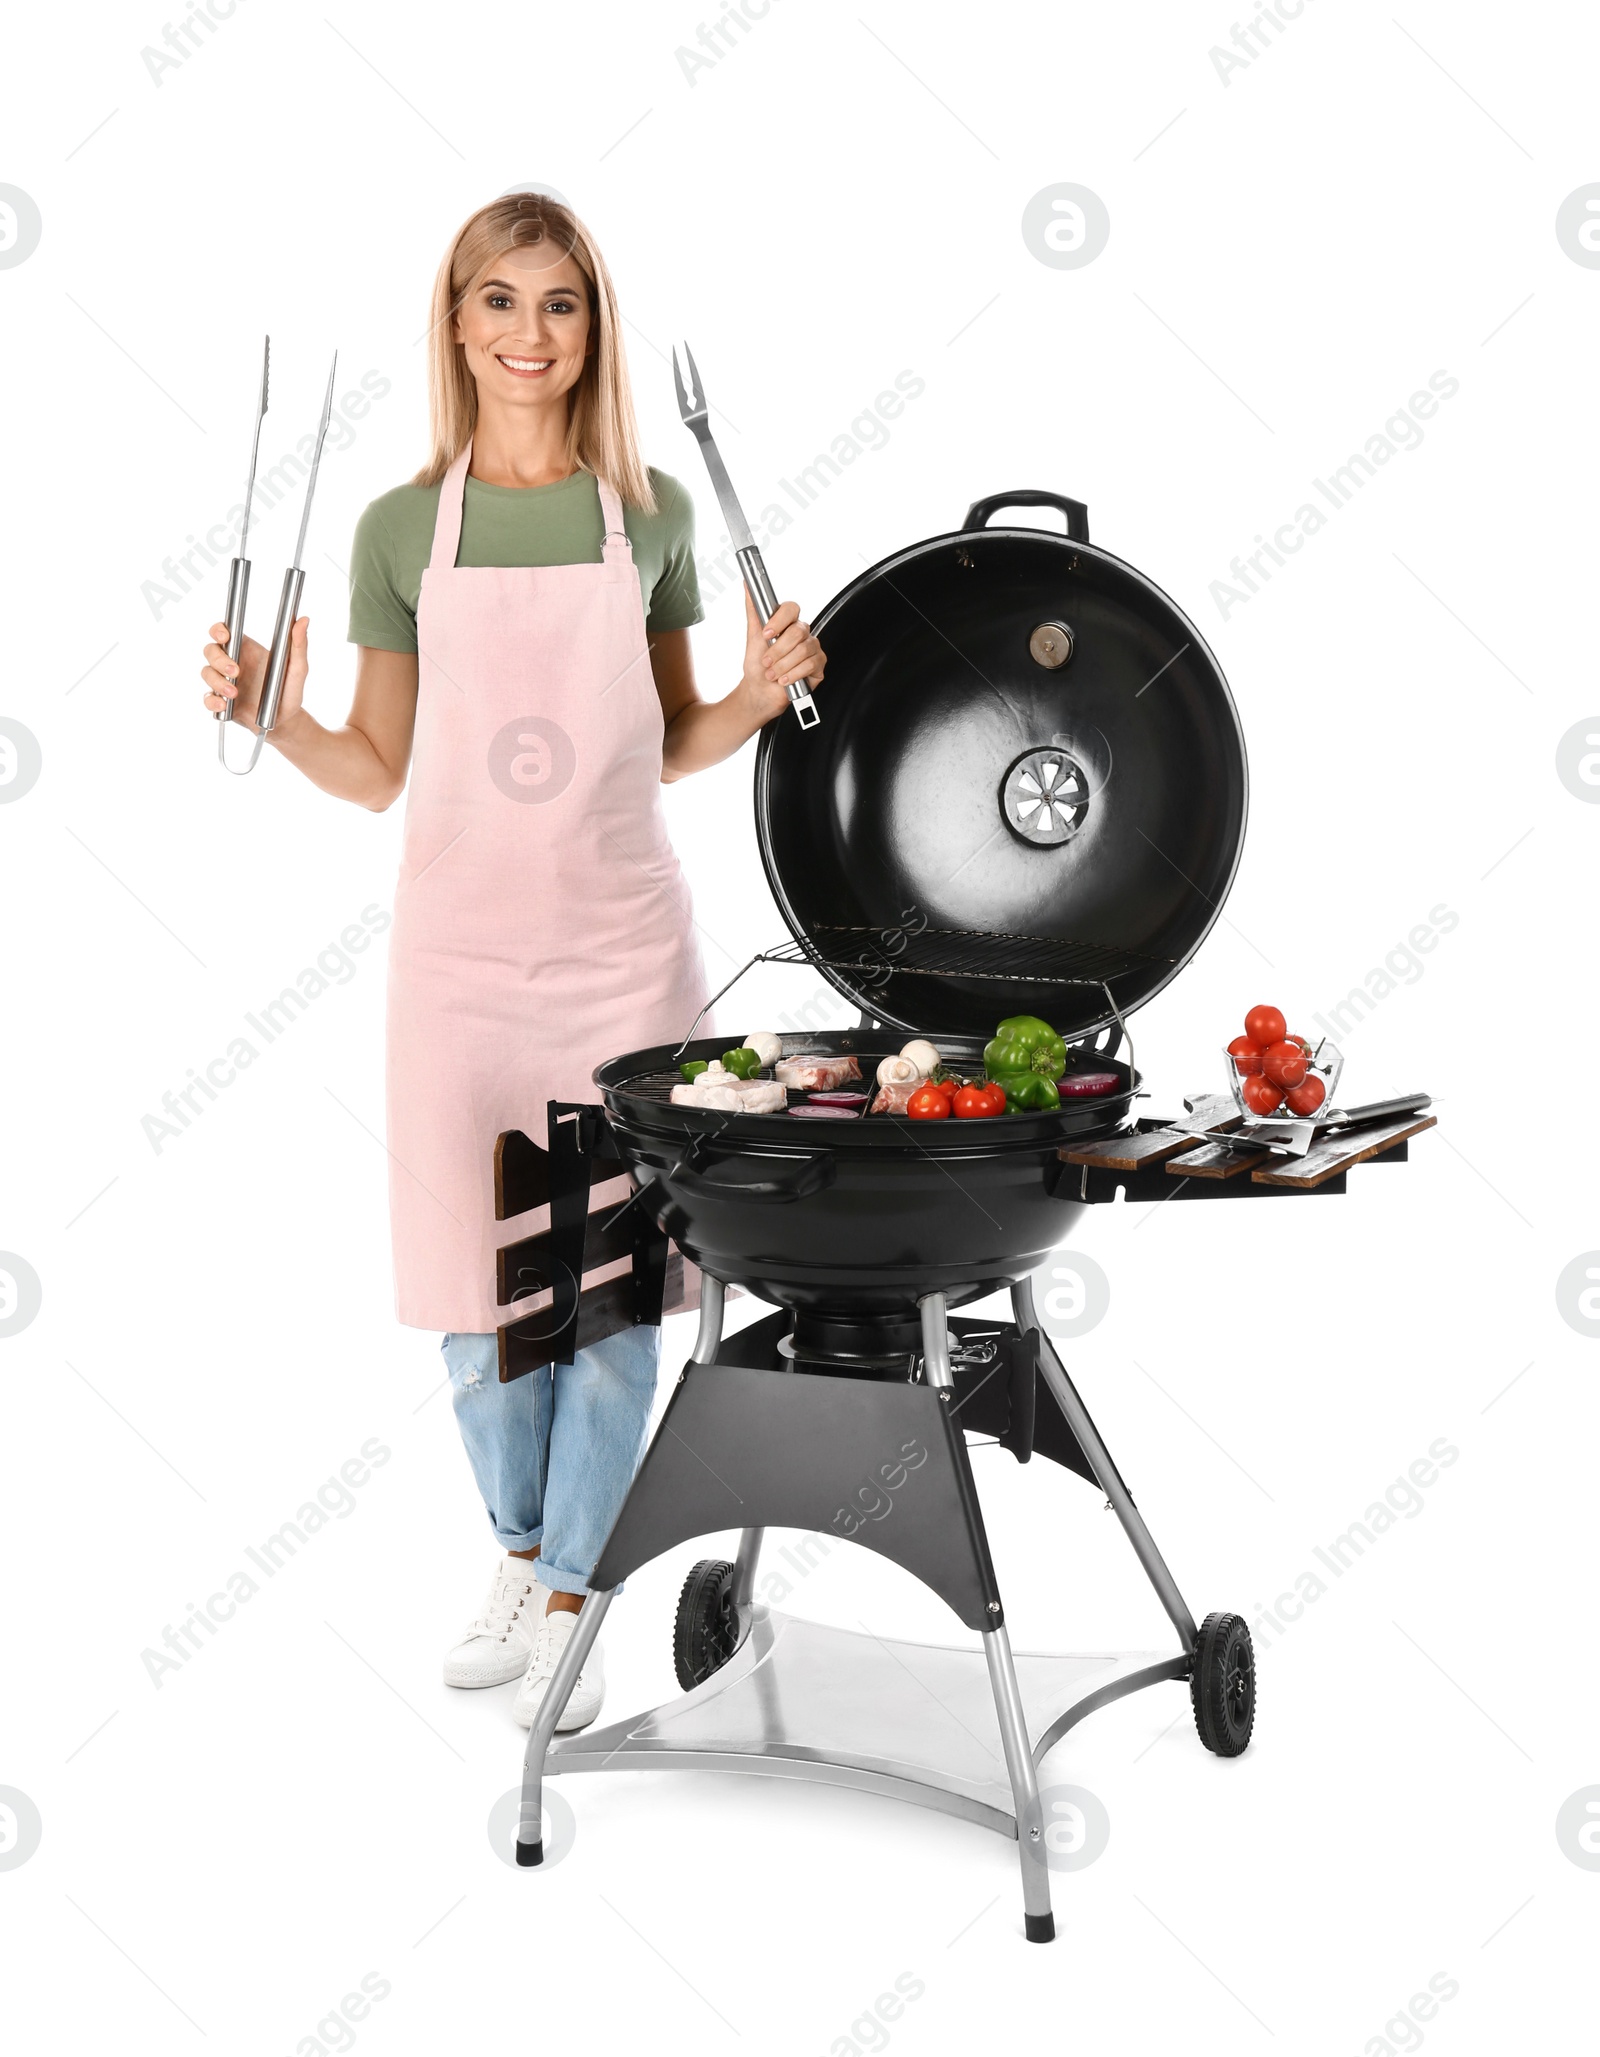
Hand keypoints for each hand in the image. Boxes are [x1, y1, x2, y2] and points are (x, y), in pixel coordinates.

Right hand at [200, 615, 309, 735]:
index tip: (225, 637)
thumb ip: (298, 645)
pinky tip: (223, 705)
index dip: (218, 630)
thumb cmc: (290, 691)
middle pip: (211, 650)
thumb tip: (303, 620)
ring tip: (235, 693)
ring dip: (217, 681)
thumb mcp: (297, 669)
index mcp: (247, 649)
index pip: (224, 631)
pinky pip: (207, 698)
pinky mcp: (221, 700)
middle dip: (219, 660)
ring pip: (206, 673)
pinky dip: (212, 701)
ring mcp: (224, 681)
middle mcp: (232, 662)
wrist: (285, 721)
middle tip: (236, 672)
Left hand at [740, 588, 823, 722]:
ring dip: (783, 665)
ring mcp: (812, 648)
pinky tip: (784, 680)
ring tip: (773, 674)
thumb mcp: (752, 636)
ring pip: (803, 650)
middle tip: (767, 661)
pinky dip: (793, 675)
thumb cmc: (757, 665)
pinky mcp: (819, 665)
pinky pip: (810, 665)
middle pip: (797, 632)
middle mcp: (802, 633)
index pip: (791, 608)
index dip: (779, 621)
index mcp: (787, 623)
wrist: (760, 692)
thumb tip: (747, 586)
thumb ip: (753, 610)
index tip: (766, 634)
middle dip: (778, 651)